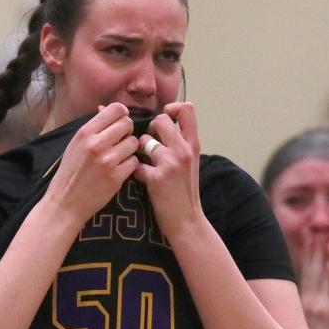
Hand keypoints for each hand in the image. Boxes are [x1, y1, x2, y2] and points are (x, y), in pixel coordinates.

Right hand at [43, 103, 138, 226]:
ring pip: (134, 142)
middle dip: (127, 132)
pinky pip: (134, 162)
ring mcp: (108, 161)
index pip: (116, 109)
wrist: (65, 202)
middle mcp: (97, 144)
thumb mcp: (75, 145)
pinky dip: (129, 165)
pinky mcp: (116, 177)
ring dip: (129, 149)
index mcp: (85, 133)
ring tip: (118, 157)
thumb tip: (105, 109)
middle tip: (120, 141)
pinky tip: (119, 170)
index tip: (119, 124)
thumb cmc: (70, 172)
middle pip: (127, 124)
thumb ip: (92, 128)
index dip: (122, 115)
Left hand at [132, 102, 202, 240]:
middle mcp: (184, 150)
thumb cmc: (185, 191)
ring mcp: (170, 163)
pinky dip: (134, 170)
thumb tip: (164, 123)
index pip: (187, 109)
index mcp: (193, 144)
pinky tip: (139, 177)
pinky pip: (136, 164)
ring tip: (143, 162)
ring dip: (139, 149)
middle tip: (149, 143)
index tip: (166, 119)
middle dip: (149, 128)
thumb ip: (180, 143)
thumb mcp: (191, 162)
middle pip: (161, 119)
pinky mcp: (156, 178)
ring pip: (144, 141)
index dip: (172, 108)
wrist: (187, 220)